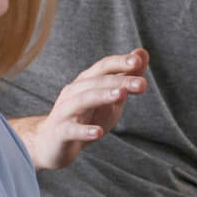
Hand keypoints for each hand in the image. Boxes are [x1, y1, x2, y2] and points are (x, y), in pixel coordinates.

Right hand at [15, 50, 148, 170]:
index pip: (103, 67)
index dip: (119, 62)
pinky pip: (71, 130)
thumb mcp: (111, 98)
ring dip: (102, 96)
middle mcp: (73, 92)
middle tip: (142, 84)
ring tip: (121, 95)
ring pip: (82, 100)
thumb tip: (142, 52)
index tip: (138, 61)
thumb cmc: (86, 117)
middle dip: (119, 81)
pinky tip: (98, 132)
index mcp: (86, 82)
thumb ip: (126, 78)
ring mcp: (64, 112)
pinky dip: (84, 130)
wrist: (54, 144)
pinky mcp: (60, 132)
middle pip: (96, 83)